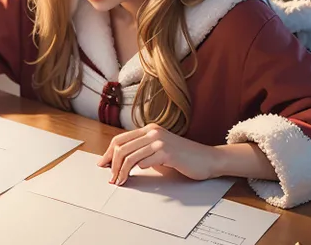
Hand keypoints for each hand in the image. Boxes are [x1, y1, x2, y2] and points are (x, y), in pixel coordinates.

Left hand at [97, 123, 217, 184]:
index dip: (108, 153)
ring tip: (119, 181)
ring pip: (130, 156)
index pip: (120, 138)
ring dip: (121, 172)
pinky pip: (144, 162)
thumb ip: (143, 151)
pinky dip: (136, 171)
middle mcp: (153, 131)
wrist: (207, 159)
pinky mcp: (166, 152)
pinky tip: (134, 178)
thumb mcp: (160, 150)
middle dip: (112, 164)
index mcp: (149, 129)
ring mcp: (159, 140)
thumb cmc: (184, 157)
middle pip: (121, 147)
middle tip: (110, 178)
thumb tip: (121, 162)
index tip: (102, 165)